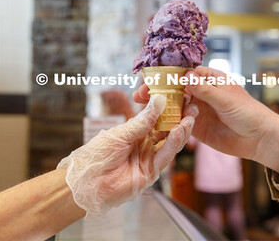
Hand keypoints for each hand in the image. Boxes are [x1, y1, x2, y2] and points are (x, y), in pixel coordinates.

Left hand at [58, 94, 197, 219]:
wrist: (87, 181)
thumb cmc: (98, 154)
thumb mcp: (121, 133)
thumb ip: (143, 120)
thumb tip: (160, 100)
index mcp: (136, 132)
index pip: (157, 118)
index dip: (169, 108)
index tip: (180, 97)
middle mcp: (145, 144)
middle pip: (167, 130)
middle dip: (180, 119)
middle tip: (191, 106)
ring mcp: (149, 158)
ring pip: (170, 143)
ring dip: (181, 131)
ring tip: (189, 118)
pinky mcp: (151, 172)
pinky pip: (165, 156)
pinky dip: (173, 144)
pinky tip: (178, 132)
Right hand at [134, 67, 278, 177]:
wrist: (259, 139)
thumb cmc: (249, 113)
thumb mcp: (227, 100)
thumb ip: (206, 91)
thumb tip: (186, 78)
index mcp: (209, 79)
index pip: (183, 73)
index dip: (165, 75)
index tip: (150, 78)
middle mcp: (200, 93)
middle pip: (173, 89)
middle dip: (156, 92)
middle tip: (139, 95)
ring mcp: (197, 110)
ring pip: (173, 106)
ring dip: (158, 107)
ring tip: (142, 110)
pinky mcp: (195, 127)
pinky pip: (178, 123)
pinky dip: (167, 123)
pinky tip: (155, 124)